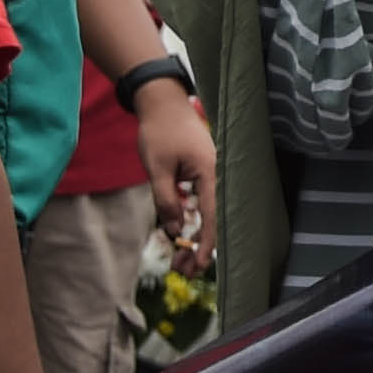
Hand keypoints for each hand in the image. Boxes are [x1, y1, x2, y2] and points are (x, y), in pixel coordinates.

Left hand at [131, 85, 215, 270]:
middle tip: (181, 270)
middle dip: (198, 247)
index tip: (198, 266)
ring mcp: (210, 173)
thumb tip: (176, 230)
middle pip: (213, 219)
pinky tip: (179, 231)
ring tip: (177, 258)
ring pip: (207, 212)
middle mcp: (216, 175)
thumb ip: (166, 201)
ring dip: (193, 235)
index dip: (206, 244)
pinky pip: (201, 201)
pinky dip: (191, 218)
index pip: (212, 216)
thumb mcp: (156, 169)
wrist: (162, 102)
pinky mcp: (201, 172)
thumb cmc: (159, 132)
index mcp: (209, 173)